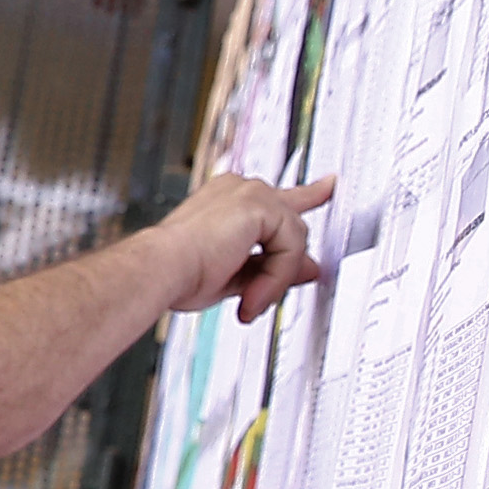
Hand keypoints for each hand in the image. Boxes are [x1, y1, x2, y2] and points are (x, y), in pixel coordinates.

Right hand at [152, 173, 332, 322]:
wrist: (160, 268)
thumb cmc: (178, 272)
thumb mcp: (237, 273)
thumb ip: (273, 267)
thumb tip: (309, 269)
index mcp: (226, 199)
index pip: (274, 197)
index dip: (308, 196)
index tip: (328, 187)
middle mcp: (239, 188)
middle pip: (292, 211)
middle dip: (296, 250)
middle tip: (308, 271)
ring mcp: (250, 193)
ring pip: (293, 237)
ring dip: (277, 276)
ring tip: (251, 300)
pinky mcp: (261, 205)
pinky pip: (290, 246)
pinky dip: (276, 276)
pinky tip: (255, 293)